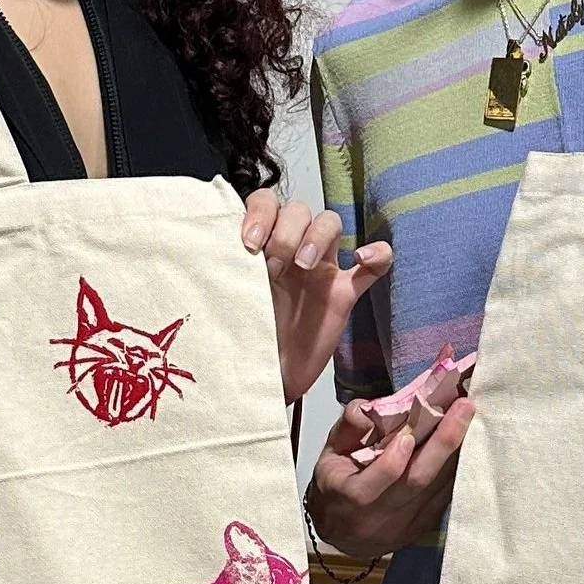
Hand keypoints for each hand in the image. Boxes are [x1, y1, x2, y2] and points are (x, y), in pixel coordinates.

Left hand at [241, 189, 391, 405]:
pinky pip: (373, 266)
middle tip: (274, 269)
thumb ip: (224, 274)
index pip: (265, 202)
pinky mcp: (344, 295)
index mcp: (260, 246)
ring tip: (304, 266)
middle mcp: (290, 250)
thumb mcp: (227, 301)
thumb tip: (205, 250)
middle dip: (286, 233)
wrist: (263, 381)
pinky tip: (364, 258)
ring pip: (330, 224)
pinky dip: (377, 255)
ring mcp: (321, 270)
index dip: (260, 214)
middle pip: (299, 210)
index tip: (249, 244)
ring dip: (318, 236)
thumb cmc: (244, 339)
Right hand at [308, 392, 475, 559]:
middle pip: (417, 481)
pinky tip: (466, 442)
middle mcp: (378, 518)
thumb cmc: (335, 485)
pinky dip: (456, 468)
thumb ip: (347, 430)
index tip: (410, 430)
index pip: (374, 482)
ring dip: (456, 451)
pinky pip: (445, 497)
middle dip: (443, 442)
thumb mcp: (329, 454)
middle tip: (464, 407)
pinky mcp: (423, 529)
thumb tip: (366, 409)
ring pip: (437, 489)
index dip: (393, 459)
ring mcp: (404, 527)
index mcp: (348, 498)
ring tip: (468, 417)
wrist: (342, 533)